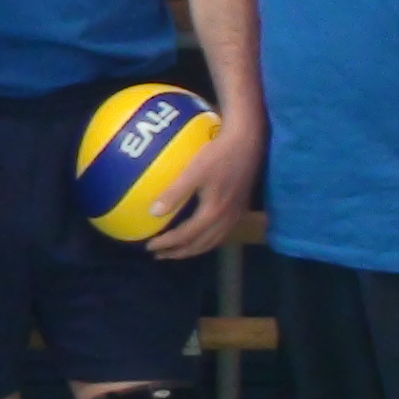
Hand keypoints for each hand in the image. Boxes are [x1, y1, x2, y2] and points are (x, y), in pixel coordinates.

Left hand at [145, 110, 263, 259]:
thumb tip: (152, 212)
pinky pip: (220, 234)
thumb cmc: (219, 154)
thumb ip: (174, 192)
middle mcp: (225, 220)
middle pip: (200, 245)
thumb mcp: (194, 171)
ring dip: (193, 249)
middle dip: (179, 253)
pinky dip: (206, 240)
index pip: (186, 236)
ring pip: (212, 242)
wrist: (249, 143)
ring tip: (177, 250)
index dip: (167, 244)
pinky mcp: (240, 209)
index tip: (149, 247)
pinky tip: (198, 234)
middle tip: (160, 255)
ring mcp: (235, 216)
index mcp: (213, 213)